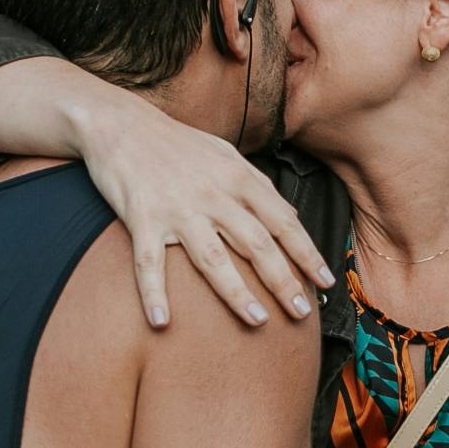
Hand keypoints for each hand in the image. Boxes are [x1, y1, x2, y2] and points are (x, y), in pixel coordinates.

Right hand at [76, 94, 331, 329]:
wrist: (122, 125)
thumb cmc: (179, 146)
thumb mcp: (227, 156)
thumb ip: (259, 188)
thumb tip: (292, 220)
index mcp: (238, 178)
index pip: (283, 222)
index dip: (307, 253)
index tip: (326, 281)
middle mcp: (213, 194)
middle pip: (257, 244)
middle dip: (283, 280)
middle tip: (301, 312)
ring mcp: (177, 208)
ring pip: (213, 257)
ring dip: (237, 292)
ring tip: (258, 321)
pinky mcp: (142, 217)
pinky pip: (150, 262)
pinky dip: (154, 292)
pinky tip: (162, 322)